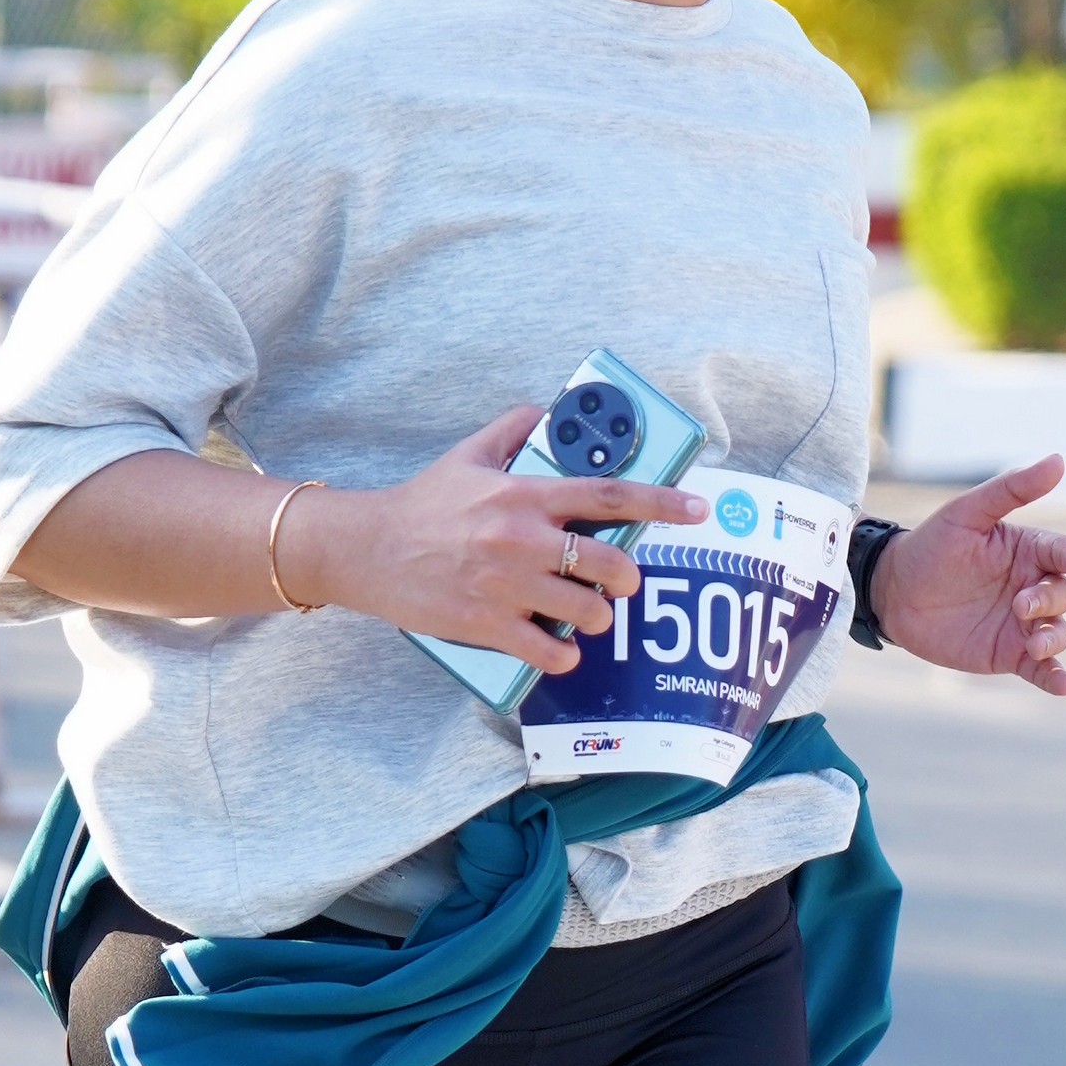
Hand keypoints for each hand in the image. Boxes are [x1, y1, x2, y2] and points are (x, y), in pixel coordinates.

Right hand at [305, 411, 705, 676]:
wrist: (368, 549)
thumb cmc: (421, 504)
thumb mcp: (466, 455)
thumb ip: (511, 429)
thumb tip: (543, 410)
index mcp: (525, 493)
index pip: (610, 495)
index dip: (663, 503)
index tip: (697, 510)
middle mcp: (523, 538)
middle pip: (608, 563)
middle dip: (626, 578)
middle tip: (620, 582)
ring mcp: (507, 583)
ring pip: (587, 610)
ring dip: (597, 618)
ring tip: (585, 615)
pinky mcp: (487, 623)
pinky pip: (549, 649)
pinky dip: (564, 655)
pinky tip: (560, 650)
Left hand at [869, 453, 1065, 692]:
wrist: (892, 592)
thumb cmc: (932, 545)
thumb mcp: (968, 512)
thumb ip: (1012, 489)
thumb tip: (1059, 460)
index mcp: (1027, 551)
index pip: (1062, 552)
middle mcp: (1031, 586)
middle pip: (1062, 594)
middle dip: (1050, 601)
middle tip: (1021, 605)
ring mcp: (1023, 623)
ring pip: (1057, 632)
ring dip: (1055, 639)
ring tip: (1036, 644)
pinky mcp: (1009, 654)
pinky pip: (1042, 668)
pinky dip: (1056, 678)